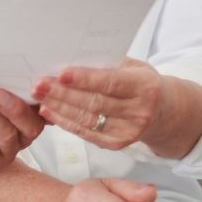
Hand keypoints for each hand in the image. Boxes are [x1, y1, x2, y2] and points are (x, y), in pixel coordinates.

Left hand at [34, 59, 163, 149]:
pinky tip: (48, 111)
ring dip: (58, 107)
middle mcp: (139, 111)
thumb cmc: (139, 82)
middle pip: (94, 102)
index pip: (110, 83)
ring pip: (87, 119)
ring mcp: (129, 131)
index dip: (85, 79)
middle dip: (63, 93)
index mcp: (145, 87)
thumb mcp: (132, 66)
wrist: (162, 112)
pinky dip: (64, 121)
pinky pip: (85, 133)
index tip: (60, 73)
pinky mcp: (117, 144)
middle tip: (39, 84)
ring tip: (38, 95)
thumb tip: (71, 56)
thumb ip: (107, 63)